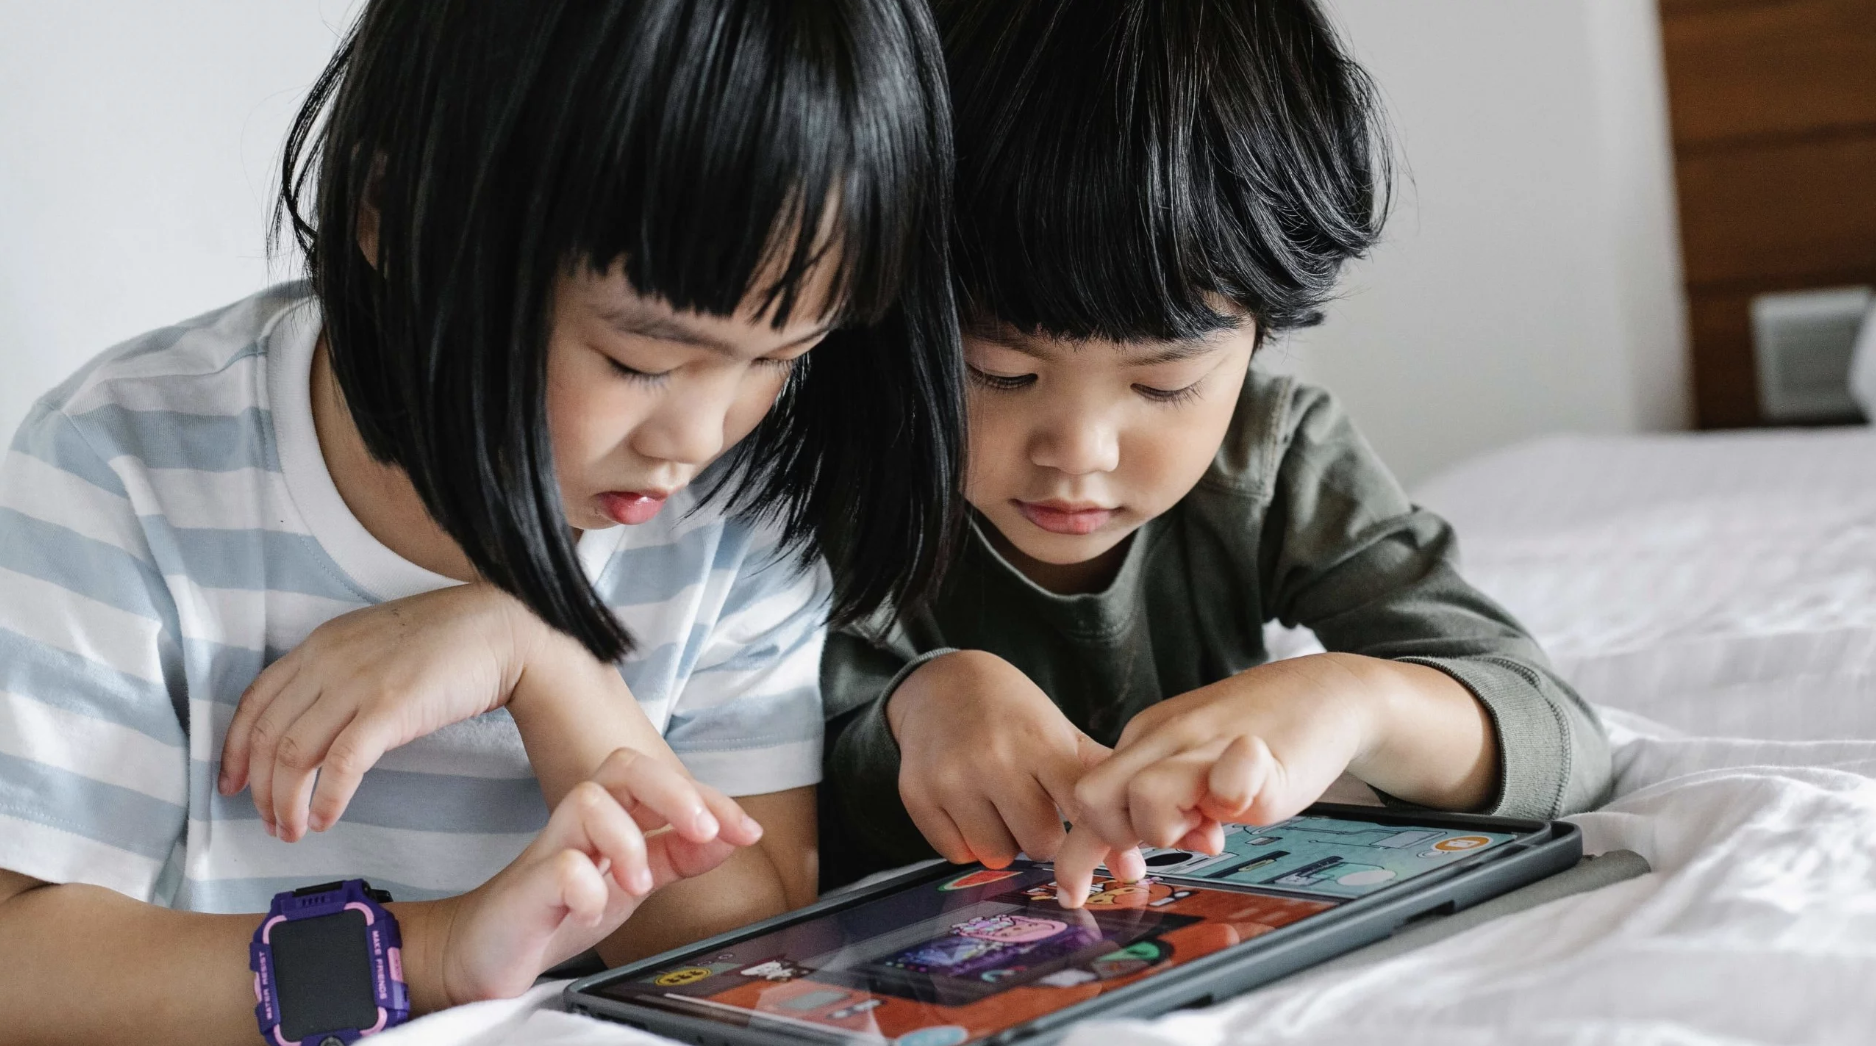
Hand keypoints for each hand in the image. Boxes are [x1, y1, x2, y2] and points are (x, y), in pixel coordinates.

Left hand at [218, 582, 543, 840]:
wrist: (501, 629)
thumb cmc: (447, 641)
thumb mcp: (374, 644)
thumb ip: (338, 671)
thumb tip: (313, 722)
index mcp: (320, 645)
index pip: (255, 701)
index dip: (234, 750)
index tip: (233, 784)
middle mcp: (328, 661)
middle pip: (268, 735)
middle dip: (262, 789)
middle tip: (272, 822)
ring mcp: (357, 682)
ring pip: (294, 753)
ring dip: (288, 802)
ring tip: (295, 830)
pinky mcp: (390, 707)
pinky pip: (341, 762)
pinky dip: (326, 798)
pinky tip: (326, 819)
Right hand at [430, 747, 762, 1004]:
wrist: (484, 954)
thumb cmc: (556, 909)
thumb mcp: (634, 882)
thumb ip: (678, 855)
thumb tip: (734, 835)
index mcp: (611, 816)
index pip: (663, 781)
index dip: (710, 798)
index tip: (748, 830)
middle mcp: (580, 822)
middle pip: (625, 767)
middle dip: (675, 793)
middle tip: (705, 832)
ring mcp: (550, 850)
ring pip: (589, 800)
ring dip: (628, 840)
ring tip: (641, 885)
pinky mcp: (525, 888)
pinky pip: (558, 866)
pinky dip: (586, 886)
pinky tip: (596, 909)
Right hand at [887, 650, 1138, 870]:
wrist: (941, 684)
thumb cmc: (1013, 715)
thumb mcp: (1061, 733)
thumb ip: (1098, 789)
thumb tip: (1130, 865)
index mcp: (1039, 741)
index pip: (1081, 809)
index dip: (1091, 829)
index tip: (1089, 829)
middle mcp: (994, 760)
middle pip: (1039, 844)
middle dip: (1043, 837)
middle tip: (1036, 810)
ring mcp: (952, 779)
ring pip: (996, 855)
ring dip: (1004, 842)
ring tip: (1000, 807)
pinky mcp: (918, 795)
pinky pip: (956, 853)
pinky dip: (967, 842)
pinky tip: (969, 808)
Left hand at [1052, 655, 1375, 906]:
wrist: (1327, 693)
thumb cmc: (1259, 734)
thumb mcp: (1192, 763)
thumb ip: (1159, 801)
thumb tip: (1127, 856)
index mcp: (1145, 740)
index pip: (1086, 796)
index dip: (1079, 850)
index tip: (1075, 891)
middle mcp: (1165, 736)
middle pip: (1094, 796)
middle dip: (1118, 839)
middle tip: (1169, 840)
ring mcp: (1209, 742)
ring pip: (1146, 793)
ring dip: (1169, 827)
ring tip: (1212, 823)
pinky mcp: (1260, 753)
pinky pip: (1230, 776)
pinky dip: (1231, 795)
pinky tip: (1248, 801)